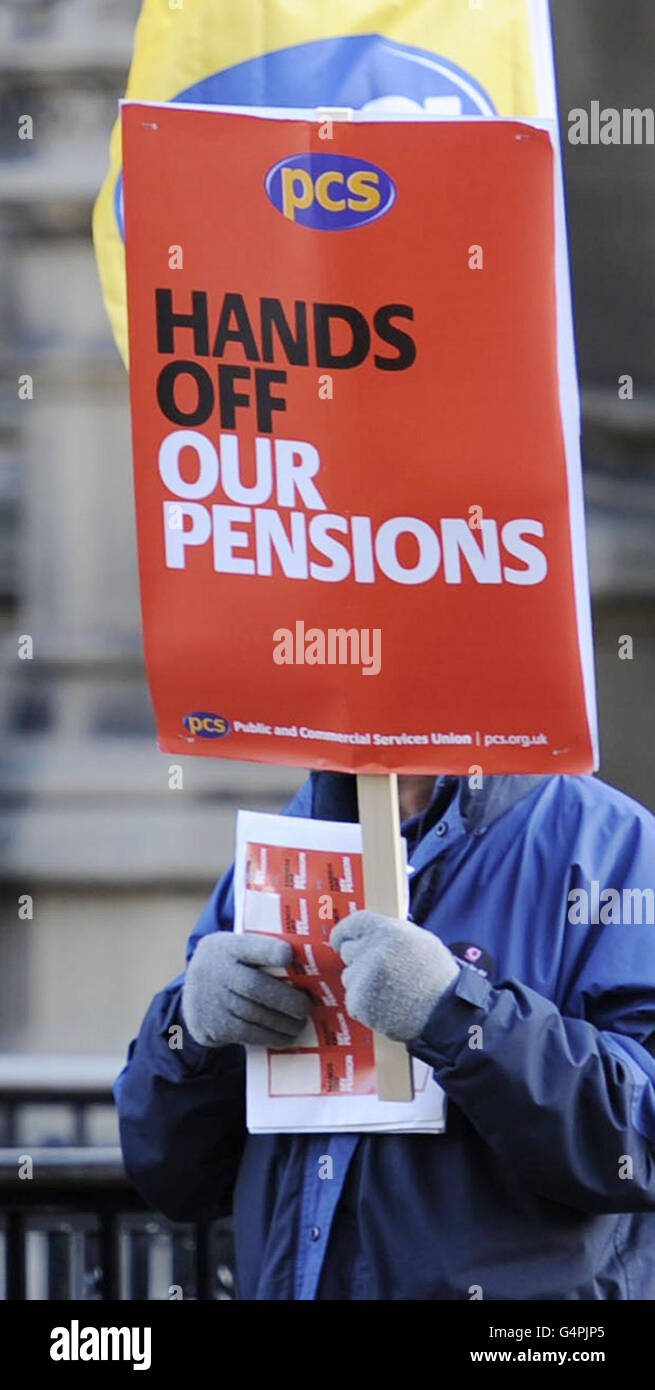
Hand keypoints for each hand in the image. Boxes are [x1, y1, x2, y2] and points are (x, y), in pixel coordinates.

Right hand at [182, 932, 309, 1047]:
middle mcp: (216, 972)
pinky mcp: (213, 1027)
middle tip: (306, 1007)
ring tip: (300, 1024)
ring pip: (254, 1015)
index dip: (269, 951)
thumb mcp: (235, 948)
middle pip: (255, 987)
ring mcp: (212, 1001)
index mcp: (226, 947)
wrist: (190, 993)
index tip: (289, 956)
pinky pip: (247, 1034)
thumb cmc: (227, 967)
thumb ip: (261, 952)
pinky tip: (285, 1037)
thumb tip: (304, 964)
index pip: (249, 946)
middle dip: (286, 1000)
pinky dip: (270, 1037)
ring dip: (283, 1023)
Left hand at [330, 910, 458, 1042]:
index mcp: (390, 932)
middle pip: (348, 950)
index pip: (354, 923)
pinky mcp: (359, 1002)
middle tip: (382, 974)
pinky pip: (352, 998)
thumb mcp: (420, 941)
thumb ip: (391, 933)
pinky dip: (365, 1004)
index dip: (345, 932)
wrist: (445, 1015)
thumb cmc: (436, 978)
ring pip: (349, 976)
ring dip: (362, 984)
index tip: (339, 940)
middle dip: (359, 961)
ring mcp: (364, 978)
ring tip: (390, 992)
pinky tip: (386, 1006)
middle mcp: (374, 952)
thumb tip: (366, 932)